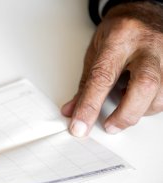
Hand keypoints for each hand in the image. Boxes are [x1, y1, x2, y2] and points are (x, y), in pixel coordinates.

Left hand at [61, 1, 162, 136]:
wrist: (144, 12)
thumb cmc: (119, 31)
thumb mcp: (95, 51)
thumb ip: (85, 84)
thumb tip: (72, 111)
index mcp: (120, 39)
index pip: (103, 77)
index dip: (90, 105)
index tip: (80, 126)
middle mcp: (148, 45)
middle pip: (144, 85)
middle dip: (125, 114)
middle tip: (109, 126)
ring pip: (160, 95)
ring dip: (138, 110)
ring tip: (125, 106)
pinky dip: (150, 105)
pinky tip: (139, 99)